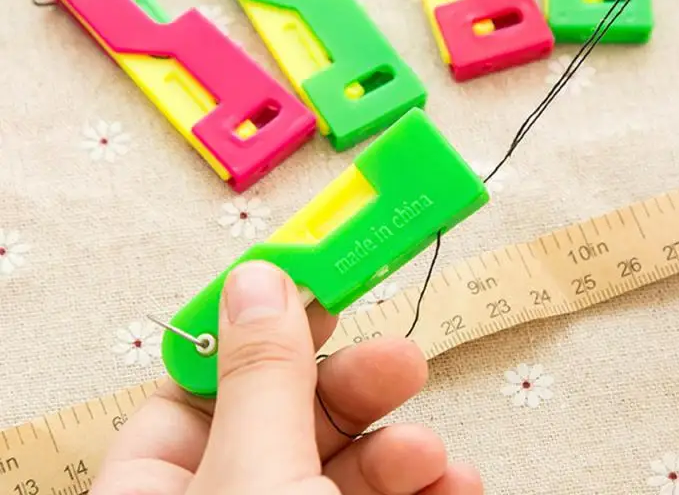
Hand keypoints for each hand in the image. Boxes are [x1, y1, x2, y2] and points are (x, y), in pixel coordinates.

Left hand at [92, 261, 481, 494]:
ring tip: (434, 454)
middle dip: (356, 388)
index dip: (259, 322)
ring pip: (339, 463)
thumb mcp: (258, 476)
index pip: (199, 381)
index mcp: (158, 488)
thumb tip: (258, 276)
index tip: (316, 274)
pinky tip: (452, 482)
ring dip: (400, 448)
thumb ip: (260, 377)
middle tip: (404, 361)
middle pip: (286, 416)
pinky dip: (419, 488)